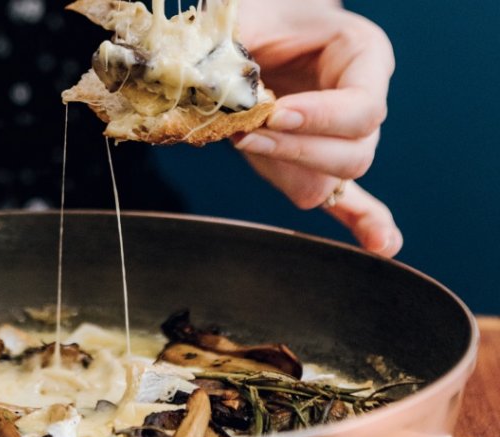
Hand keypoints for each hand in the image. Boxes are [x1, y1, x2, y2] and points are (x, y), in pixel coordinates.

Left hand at [233, 0, 402, 256]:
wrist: (251, 30)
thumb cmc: (253, 17)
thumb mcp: (245, 22)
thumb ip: (235, 61)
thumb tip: (222, 106)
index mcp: (362, 56)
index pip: (363, 108)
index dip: (321, 119)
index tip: (273, 115)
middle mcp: (363, 99)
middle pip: (355, 153)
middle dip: (297, 151)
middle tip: (246, 134)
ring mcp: (343, 136)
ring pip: (333, 180)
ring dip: (287, 171)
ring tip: (244, 141)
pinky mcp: (318, 161)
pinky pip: (352, 199)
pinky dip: (364, 221)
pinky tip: (383, 245)